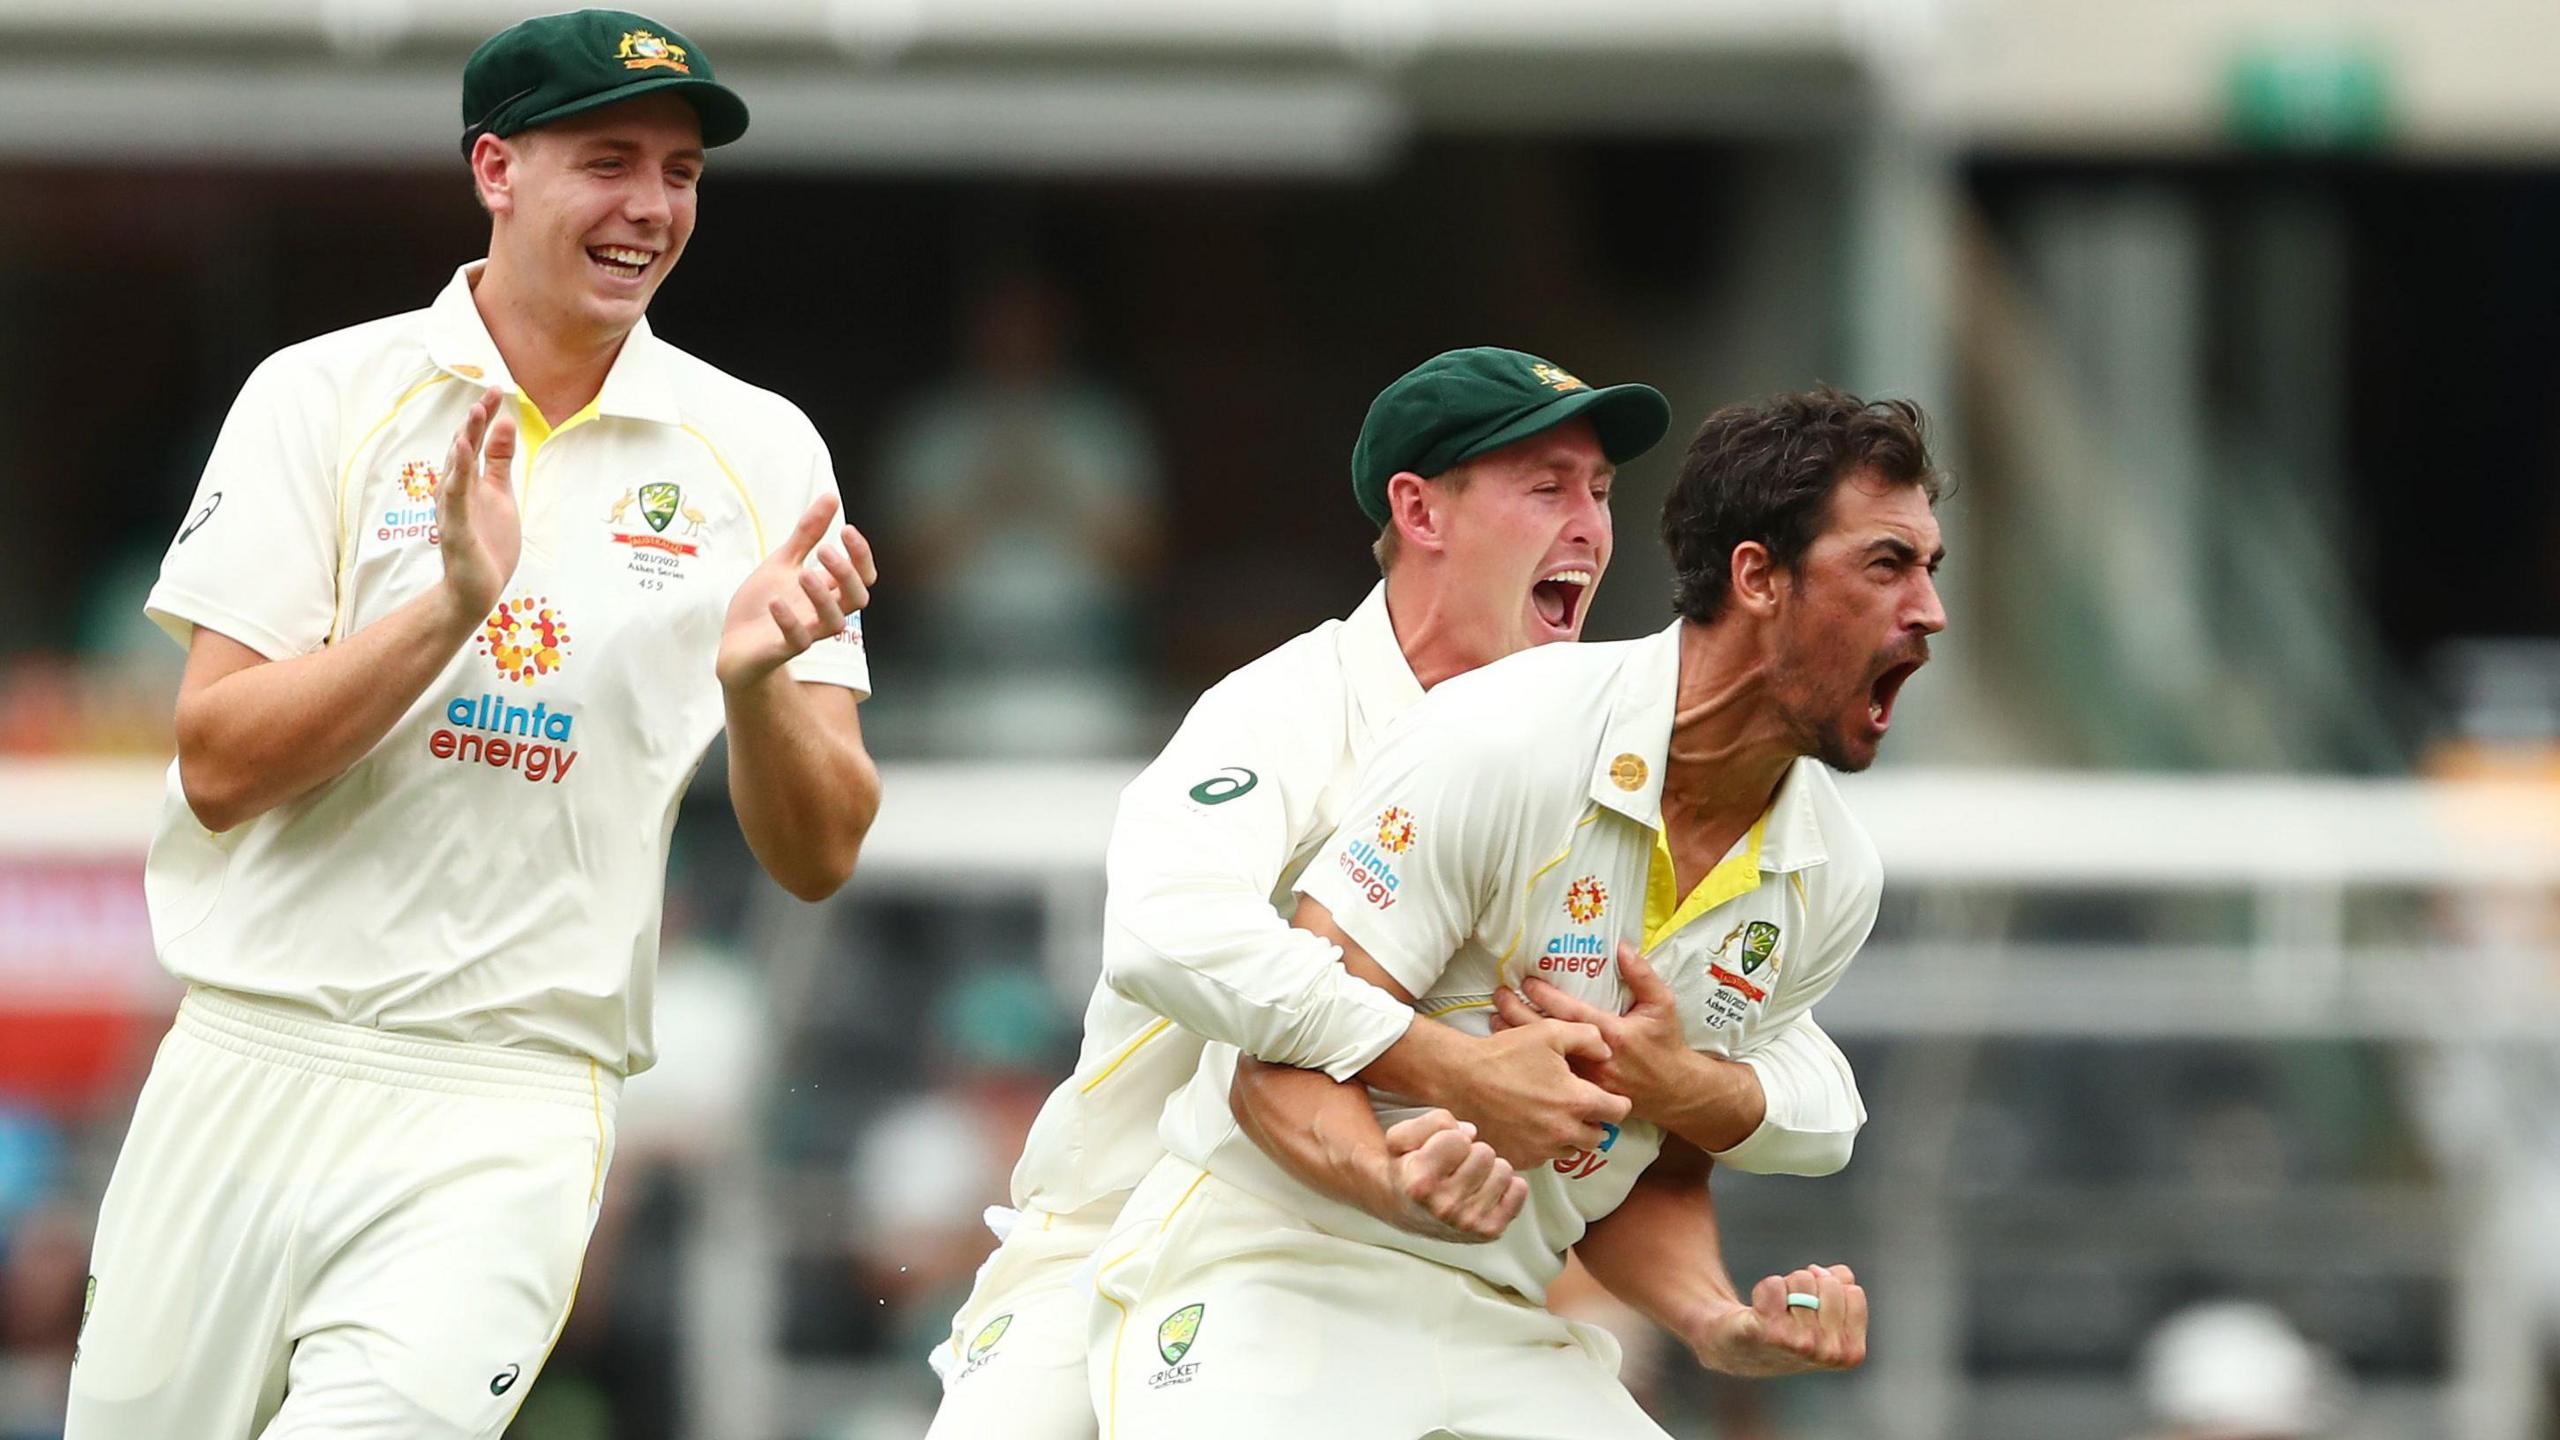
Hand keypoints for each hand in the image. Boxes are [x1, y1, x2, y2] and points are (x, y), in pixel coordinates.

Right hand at [436, 387, 520, 615]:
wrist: (475, 590)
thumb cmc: (487, 542)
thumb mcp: (500, 493)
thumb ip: (500, 460)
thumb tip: (505, 422)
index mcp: (469, 481)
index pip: (476, 441)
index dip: (486, 415)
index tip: (498, 388)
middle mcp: (456, 490)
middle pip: (464, 448)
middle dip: (475, 421)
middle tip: (488, 393)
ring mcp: (453, 509)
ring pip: (457, 468)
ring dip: (466, 439)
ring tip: (476, 412)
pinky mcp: (455, 529)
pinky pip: (456, 499)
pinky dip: (458, 475)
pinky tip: (462, 454)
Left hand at [718, 496, 875, 689]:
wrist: (735, 643)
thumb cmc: (763, 603)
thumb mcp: (784, 562)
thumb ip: (808, 534)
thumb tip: (831, 497)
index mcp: (828, 591)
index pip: (862, 576)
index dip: (861, 555)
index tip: (847, 529)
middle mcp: (822, 613)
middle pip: (858, 599)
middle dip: (847, 573)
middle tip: (825, 550)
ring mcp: (805, 632)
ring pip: (834, 623)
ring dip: (822, 597)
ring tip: (803, 574)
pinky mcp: (782, 650)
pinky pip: (797, 641)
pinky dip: (789, 622)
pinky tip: (776, 602)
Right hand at [1377, 1110, 1526, 1243]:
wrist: (1407, 1211)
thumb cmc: (1408, 1171)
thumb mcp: (1401, 1139)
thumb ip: (1431, 1121)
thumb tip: (1470, 1132)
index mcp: (1419, 1184)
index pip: (1458, 1139)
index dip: (1448, 1138)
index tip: (1438, 1152)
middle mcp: (1444, 1208)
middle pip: (1484, 1152)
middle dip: (1470, 1154)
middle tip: (1453, 1167)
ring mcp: (1469, 1222)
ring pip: (1503, 1169)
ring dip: (1487, 1170)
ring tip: (1467, 1180)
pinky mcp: (1490, 1230)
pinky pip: (1519, 1189)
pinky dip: (1506, 1187)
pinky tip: (1482, 1192)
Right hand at [1446, 1019, 1632, 1167]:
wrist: (1460, 1078)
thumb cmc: (1506, 1053)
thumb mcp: (1551, 1032)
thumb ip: (1589, 1037)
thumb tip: (1606, 1051)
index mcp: (1577, 1102)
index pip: (1619, 1112)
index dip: (1616, 1102)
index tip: (1607, 1097)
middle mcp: (1563, 1132)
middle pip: (1598, 1137)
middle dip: (1593, 1122)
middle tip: (1578, 1106)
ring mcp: (1540, 1150)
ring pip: (1571, 1150)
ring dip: (1568, 1136)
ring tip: (1552, 1116)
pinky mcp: (1520, 1159)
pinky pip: (1543, 1157)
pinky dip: (1542, 1145)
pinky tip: (1530, 1125)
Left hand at [1492, 944, 1709, 1120]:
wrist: (1674, 1091)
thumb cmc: (1666, 1044)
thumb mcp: (1662, 1005)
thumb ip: (1642, 975)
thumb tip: (1621, 946)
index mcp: (1614, 1035)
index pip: (1572, 1013)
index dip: (1547, 996)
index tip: (1527, 980)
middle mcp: (1596, 1059)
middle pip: (1549, 1036)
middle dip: (1520, 1014)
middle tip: (1499, 995)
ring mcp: (1587, 1081)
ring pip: (1543, 1058)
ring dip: (1518, 1039)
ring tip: (1493, 1019)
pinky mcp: (1582, 1095)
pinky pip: (1549, 1076)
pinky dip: (1529, 1062)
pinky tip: (1510, 1051)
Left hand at [1689, 1263, 1867, 1376]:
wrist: (1735, 1349)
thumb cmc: (1785, 1327)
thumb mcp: (1824, 1313)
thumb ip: (1841, 1287)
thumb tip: (1831, 1273)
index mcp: (1851, 1353)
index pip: (1853, 1291)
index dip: (1828, 1291)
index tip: (1813, 1310)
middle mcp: (1829, 1353)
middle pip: (1829, 1283)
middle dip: (1807, 1286)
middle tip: (1789, 1309)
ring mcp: (1801, 1345)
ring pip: (1802, 1279)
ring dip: (1785, 1286)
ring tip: (1773, 1311)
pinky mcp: (1770, 1332)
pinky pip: (1774, 1284)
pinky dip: (1763, 1288)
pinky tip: (1756, 1311)